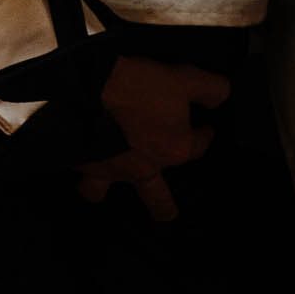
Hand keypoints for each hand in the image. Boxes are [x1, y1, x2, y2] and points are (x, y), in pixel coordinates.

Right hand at [75, 57, 231, 220]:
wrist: (88, 88)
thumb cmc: (138, 86)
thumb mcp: (183, 78)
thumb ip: (211, 89)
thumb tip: (222, 96)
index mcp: (174, 149)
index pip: (201, 145)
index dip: (207, 133)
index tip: (207, 126)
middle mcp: (142, 167)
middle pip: (157, 198)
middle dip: (163, 208)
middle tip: (166, 214)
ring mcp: (107, 167)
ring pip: (101, 191)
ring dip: (102, 191)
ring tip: (99, 189)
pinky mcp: (78, 158)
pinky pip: (75, 168)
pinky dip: (74, 164)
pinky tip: (72, 153)